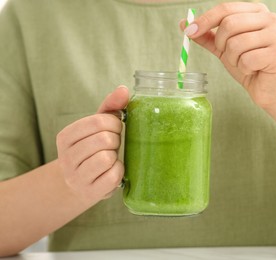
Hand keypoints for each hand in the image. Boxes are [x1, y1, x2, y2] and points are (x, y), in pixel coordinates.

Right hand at [56, 86, 128, 204]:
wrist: (80, 184)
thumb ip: (111, 106)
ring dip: (116, 157)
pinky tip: (112, 171)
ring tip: (111, 158)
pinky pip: (113, 177)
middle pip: (105, 140)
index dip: (115, 123)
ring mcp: (76, 177)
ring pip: (107, 158)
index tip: (115, 128)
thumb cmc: (93, 149)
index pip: (98, 121)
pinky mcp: (90, 192)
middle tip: (112, 145)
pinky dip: (119, 172)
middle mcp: (66, 157)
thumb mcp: (98, 127)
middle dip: (115, 140)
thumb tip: (123, 89)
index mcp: (65, 136)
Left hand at [181, 2, 275, 109]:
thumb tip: (184, 24)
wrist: (270, 90)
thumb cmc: (249, 66)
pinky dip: (244, 69)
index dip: (205, 20)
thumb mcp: (224, 48)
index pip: (225, 9)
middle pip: (229, 24)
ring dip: (233, 59)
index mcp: (257, 11)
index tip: (189, 31)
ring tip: (244, 64)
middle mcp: (270, 18)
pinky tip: (254, 71)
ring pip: (236, 44)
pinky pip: (247, 60)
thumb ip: (207, 35)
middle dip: (221, 44)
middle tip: (229, 55)